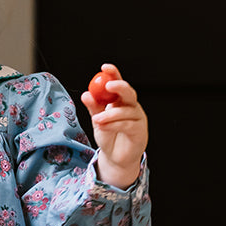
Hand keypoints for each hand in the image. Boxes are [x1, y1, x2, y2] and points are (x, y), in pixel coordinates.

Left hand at [81, 63, 147, 188]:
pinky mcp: (140, 130)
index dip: (114, 73)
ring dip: (109, 114)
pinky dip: (113, 125)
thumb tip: (85, 94)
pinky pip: (127, 124)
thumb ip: (93, 108)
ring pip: (125, 110)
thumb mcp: (98, 120)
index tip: (105, 67)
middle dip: (119, 86)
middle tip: (107, 86)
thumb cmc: (109, 136)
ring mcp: (137, 118)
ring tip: (97, 120)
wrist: (116, 157)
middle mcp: (131, 107)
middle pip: (129, 92)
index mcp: (120, 101)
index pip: (118, 83)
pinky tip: (104, 127)